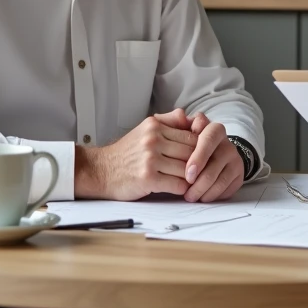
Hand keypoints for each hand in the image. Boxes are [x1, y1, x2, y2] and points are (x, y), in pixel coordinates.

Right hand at [74, 110, 200, 199]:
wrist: (101, 170)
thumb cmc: (126, 152)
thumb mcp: (144, 128)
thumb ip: (167, 121)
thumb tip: (188, 116)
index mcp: (155, 126)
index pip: (191, 136)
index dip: (202, 149)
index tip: (206, 158)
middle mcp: (153, 140)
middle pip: (191, 152)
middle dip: (200, 164)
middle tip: (206, 172)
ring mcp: (150, 159)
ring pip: (186, 168)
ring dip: (192, 178)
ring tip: (195, 182)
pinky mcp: (148, 178)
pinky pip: (177, 184)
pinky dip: (183, 189)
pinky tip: (182, 190)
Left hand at [181, 112, 244, 202]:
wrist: (213, 154)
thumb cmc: (191, 143)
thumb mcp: (181, 130)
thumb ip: (176, 121)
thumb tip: (180, 115)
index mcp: (214, 130)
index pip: (208, 141)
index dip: (198, 158)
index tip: (188, 174)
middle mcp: (228, 144)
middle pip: (214, 166)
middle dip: (199, 183)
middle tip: (186, 194)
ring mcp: (235, 160)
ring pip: (221, 180)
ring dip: (204, 192)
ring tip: (191, 197)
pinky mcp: (239, 175)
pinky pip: (227, 189)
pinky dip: (213, 196)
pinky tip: (203, 197)